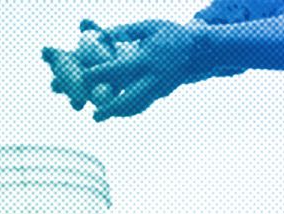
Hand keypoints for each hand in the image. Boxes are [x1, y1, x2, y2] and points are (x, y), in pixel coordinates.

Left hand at [80, 19, 210, 120]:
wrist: (199, 50)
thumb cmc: (170, 34)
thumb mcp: (149, 26)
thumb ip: (124, 31)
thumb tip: (100, 35)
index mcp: (147, 58)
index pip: (119, 69)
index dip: (100, 74)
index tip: (84, 76)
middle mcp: (154, 77)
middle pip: (130, 99)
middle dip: (111, 109)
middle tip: (94, 116)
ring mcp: (159, 88)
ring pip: (137, 106)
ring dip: (118, 113)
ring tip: (101, 116)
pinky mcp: (162, 94)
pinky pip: (143, 104)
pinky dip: (129, 109)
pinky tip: (117, 111)